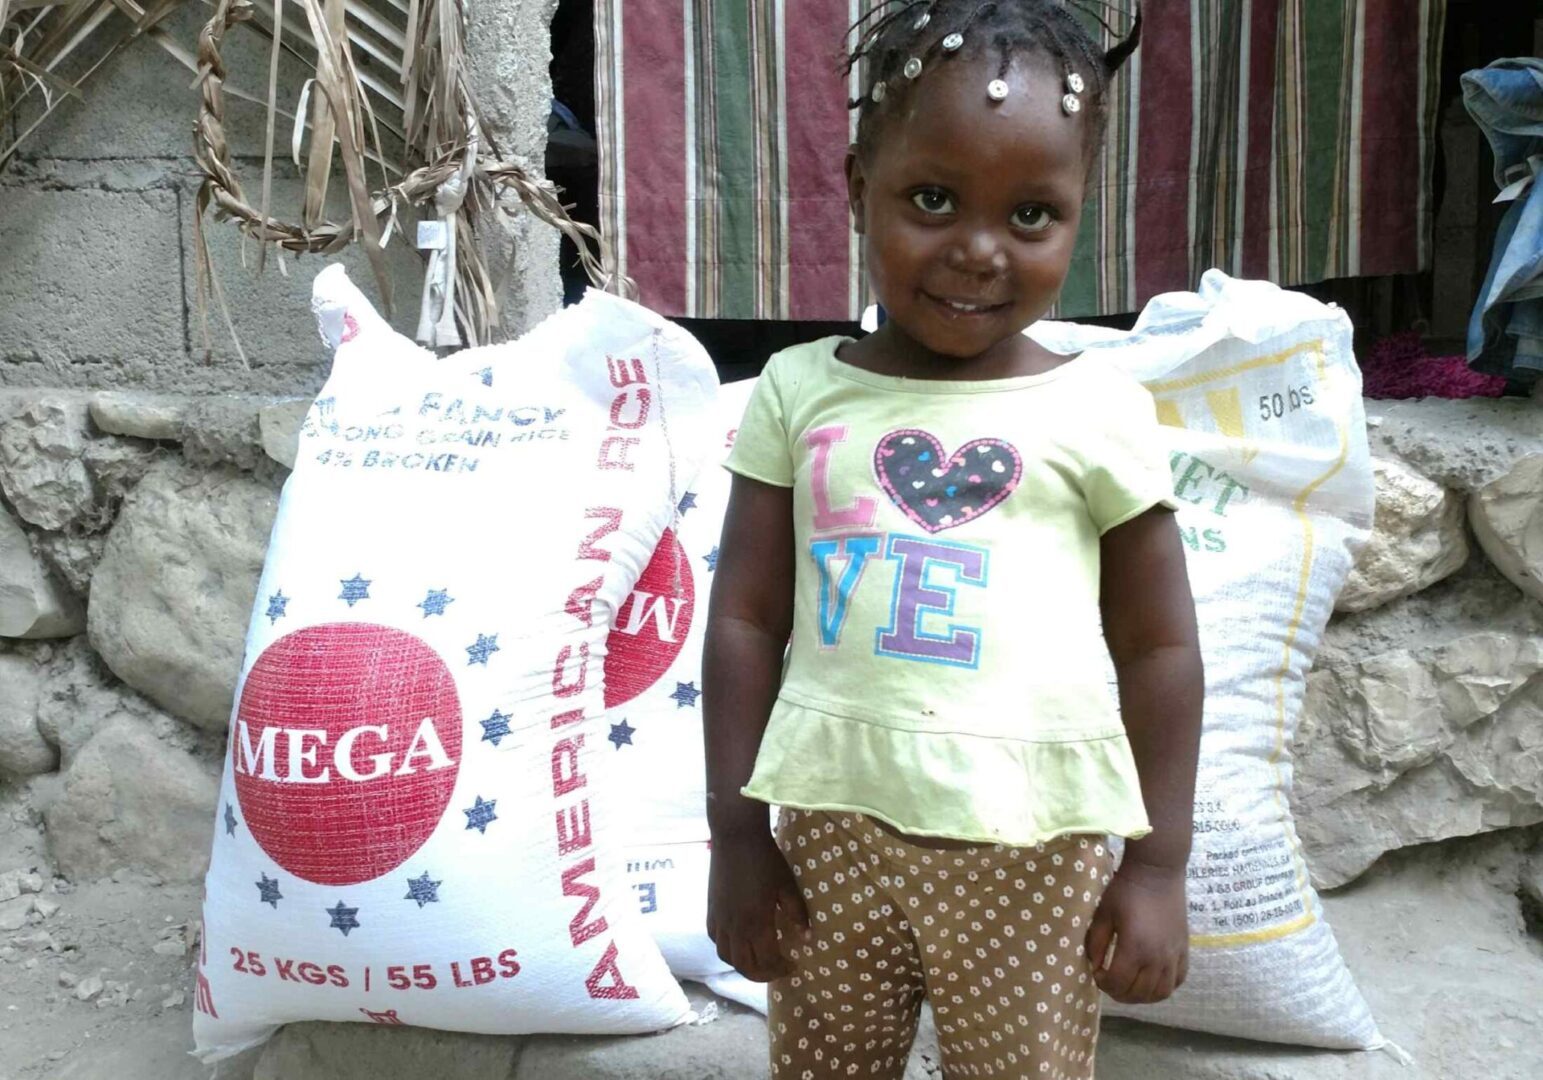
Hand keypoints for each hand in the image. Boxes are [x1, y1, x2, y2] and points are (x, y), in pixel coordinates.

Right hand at [706, 827, 809, 982]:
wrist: (736, 836)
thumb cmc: (765, 859)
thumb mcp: (787, 885)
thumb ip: (797, 913)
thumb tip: (807, 937)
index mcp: (756, 923)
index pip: (767, 961)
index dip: (780, 969)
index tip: (793, 965)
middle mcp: (734, 928)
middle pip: (744, 966)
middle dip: (762, 975)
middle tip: (776, 969)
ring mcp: (719, 919)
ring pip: (726, 956)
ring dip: (743, 965)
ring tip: (758, 960)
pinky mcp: (710, 909)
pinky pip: (715, 939)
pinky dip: (727, 948)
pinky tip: (738, 941)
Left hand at [1085, 858, 1188, 1003]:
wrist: (1157, 872)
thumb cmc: (1126, 890)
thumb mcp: (1103, 914)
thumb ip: (1096, 943)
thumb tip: (1094, 965)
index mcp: (1135, 949)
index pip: (1117, 983)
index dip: (1103, 983)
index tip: (1097, 973)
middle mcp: (1157, 959)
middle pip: (1139, 993)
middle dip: (1120, 993)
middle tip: (1110, 983)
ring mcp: (1174, 956)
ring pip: (1161, 993)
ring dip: (1143, 996)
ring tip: (1130, 987)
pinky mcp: (1184, 949)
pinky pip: (1178, 980)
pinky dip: (1165, 988)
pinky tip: (1152, 981)